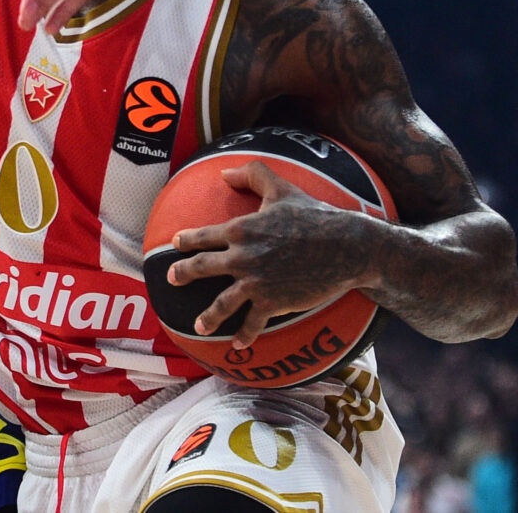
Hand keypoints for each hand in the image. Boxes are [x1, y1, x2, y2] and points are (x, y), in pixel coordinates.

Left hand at [166, 161, 380, 348]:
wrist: (345, 246)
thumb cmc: (314, 214)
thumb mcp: (281, 188)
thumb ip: (252, 174)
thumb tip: (224, 173)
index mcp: (241, 228)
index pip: (204, 236)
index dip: (187, 240)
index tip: (176, 244)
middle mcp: (242, 257)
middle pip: (202, 268)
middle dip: (183, 274)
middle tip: (172, 278)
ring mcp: (256, 282)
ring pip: (222, 304)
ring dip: (208, 317)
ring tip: (198, 326)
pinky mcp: (273, 302)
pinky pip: (252, 323)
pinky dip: (244, 336)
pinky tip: (237, 345)